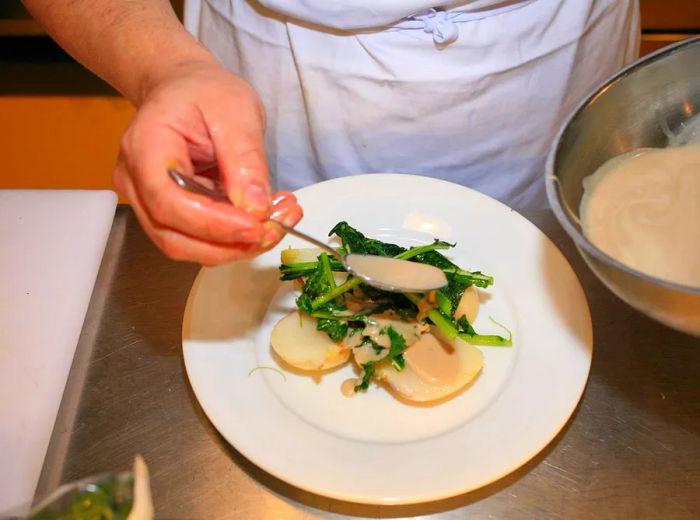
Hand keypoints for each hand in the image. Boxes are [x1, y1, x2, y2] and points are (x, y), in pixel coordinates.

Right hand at [113, 58, 301, 264]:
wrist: (183, 88)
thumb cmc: (203, 92)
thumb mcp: (235, 110)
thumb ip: (245, 158)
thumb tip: (256, 208)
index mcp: (145, 148)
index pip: (170, 203)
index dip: (214, 225)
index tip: (257, 226)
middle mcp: (136, 182)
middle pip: (176, 236)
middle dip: (232, 243)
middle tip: (278, 227)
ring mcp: (148, 201)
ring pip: (188, 246)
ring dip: (237, 245)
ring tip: (278, 220)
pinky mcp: (169, 213)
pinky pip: (198, 238)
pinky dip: (234, 237)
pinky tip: (263, 218)